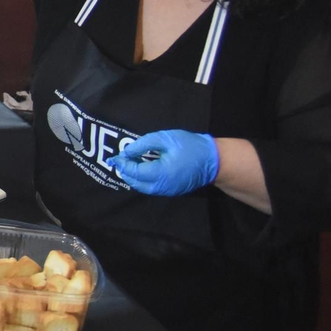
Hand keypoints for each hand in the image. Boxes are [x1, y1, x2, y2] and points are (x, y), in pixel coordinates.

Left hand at [105, 130, 219, 195]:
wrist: (214, 160)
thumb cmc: (190, 146)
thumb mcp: (165, 139)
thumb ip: (143, 144)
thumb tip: (127, 152)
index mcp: (160, 173)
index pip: (134, 171)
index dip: (123, 164)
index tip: (116, 156)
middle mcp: (162, 186)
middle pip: (136, 183)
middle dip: (125, 172)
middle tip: (120, 160)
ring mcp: (167, 191)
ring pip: (143, 188)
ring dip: (133, 177)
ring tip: (128, 164)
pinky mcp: (172, 191)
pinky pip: (151, 188)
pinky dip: (142, 181)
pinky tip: (141, 170)